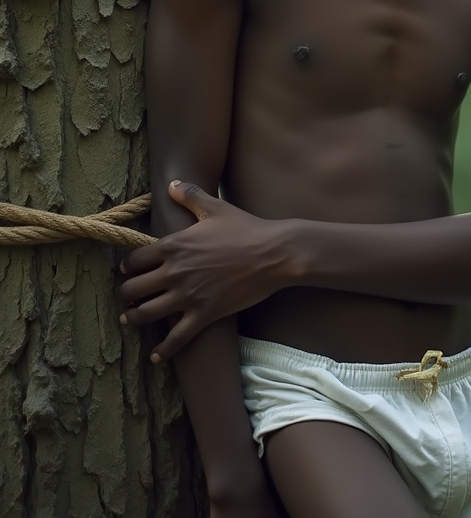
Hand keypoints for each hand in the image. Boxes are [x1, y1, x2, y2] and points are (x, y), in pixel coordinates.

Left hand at [118, 181, 285, 360]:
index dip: (126, 267)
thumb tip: (172, 183)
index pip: (134, 260)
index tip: (127, 271)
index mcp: (174, 244)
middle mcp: (175, 272)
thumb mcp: (216, 207)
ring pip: (146, 314)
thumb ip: (190, 195)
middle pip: (133, 289)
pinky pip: (177, 338)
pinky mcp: (204, 315)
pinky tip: (156, 357)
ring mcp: (188, 296)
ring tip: (129, 320)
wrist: (274, 253)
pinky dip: (163, 350)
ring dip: (134, 319)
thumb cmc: (245, 228)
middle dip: (126, 293)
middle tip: (127, 296)